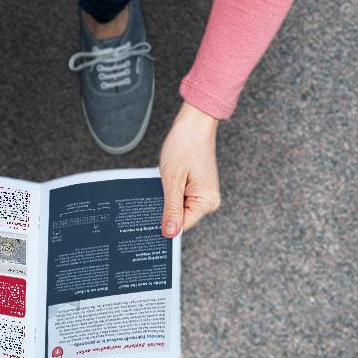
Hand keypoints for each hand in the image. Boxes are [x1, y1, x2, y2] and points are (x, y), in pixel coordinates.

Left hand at [159, 101, 220, 236]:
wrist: (194, 124)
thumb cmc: (184, 146)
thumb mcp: (173, 180)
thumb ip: (172, 208)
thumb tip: (170, 233)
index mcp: (206, 201)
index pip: (182, 225)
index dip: (165, 224)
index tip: (148, 221)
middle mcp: (209, 201)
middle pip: (181, 218)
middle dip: (165, 212)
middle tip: (149, 200)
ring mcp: (205, 194)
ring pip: (180, 208)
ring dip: (167, 201)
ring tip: (157, 188)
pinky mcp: (199, 187)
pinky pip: (182, 199)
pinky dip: (171, 194)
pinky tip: (163, 185)